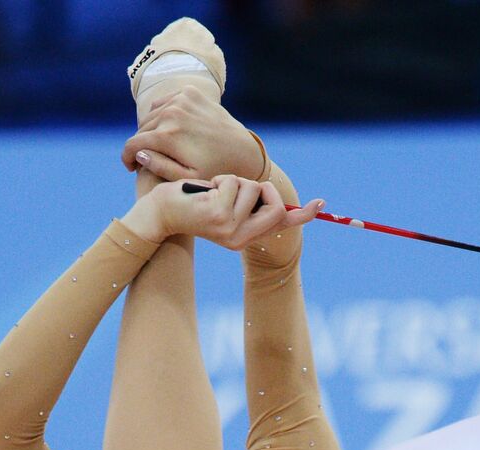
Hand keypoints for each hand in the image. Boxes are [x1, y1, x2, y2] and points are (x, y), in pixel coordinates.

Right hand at [121, 86, 263, 181]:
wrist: (244, 151)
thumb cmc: (216, 171)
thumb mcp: (189, 178)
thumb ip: (161, 167)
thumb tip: (139, 154)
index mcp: (169, 135)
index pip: (134, 144)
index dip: (127, 157)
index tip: (130, 168)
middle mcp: (172, 112)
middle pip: (142, 128)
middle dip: (140, 144)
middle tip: (142, 160)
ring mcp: (181, 98)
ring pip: (153, 114)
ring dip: (151, 130)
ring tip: (156, 147)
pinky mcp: (190, 92)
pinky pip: (165, 102)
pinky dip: (163, 115)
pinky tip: (169, 130)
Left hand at [139, 175, 322, 249]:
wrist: (159, 214)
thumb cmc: (188, 205)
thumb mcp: (221, 205)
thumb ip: (244, 203)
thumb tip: (267, 194)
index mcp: (244, 238)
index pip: (281, 226)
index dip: (303, 215)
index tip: (320, 203)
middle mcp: (240, 238)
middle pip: (276, 206)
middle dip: (261, 187)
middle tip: (236, 186)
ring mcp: (231, 229)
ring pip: (252, 190)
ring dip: (232, 180)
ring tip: (211, 191)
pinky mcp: (220, 216)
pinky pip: (234, 184)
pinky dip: (219, 180)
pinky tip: (203, 192)